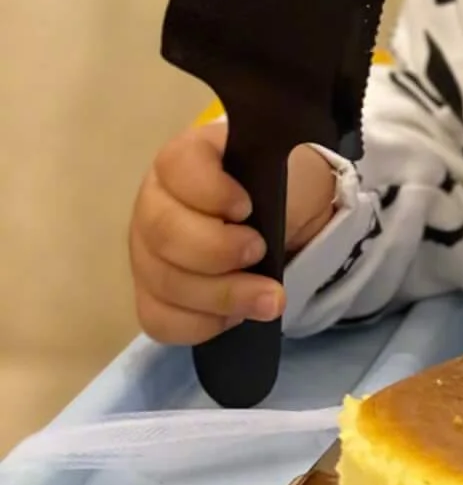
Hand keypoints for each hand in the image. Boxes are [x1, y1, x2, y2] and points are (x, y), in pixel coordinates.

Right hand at [128, 118, 337, 345]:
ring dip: (221, 297)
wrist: (292, 223)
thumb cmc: (287, 186)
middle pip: (162, 233)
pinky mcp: (154, 295)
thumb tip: (265, 219)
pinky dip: (202, 324)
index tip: (247, 208)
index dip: (208, 190)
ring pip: (163, 283)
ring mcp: (148, 252)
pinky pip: (160, 320)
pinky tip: (236, 316)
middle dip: (216, 252)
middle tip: (260, 253)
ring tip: (269, 298)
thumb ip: (278, 186)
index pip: (176, 165)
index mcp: (186, 159)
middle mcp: (155, 203)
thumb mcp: (292, 172)